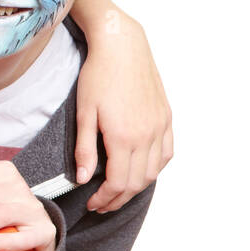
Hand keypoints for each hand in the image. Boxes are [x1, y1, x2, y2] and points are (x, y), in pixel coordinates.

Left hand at [75, 12, 173, 212]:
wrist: (122, 46)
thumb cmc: (97, 75)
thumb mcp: (84, 113)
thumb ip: (84, 149)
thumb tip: (83, 179)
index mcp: (124, 137)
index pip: (118, 183)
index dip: (105, 199)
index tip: (92, 203)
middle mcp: (147, 135)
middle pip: (137, 182)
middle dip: (119, 199)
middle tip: (102, 204)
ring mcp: (160, 127)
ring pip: (154, 172)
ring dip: (137, 187)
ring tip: (119, 191)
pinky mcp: (166, 117)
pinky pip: (167, 153)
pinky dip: (155, 169)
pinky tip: (141, 171)